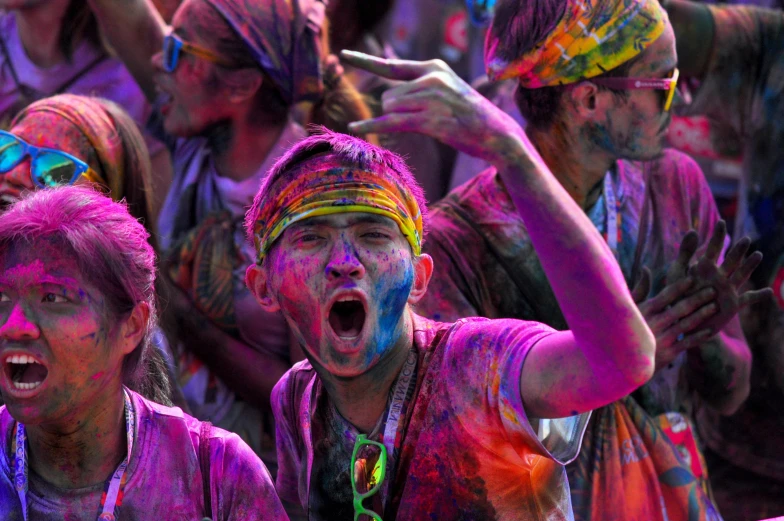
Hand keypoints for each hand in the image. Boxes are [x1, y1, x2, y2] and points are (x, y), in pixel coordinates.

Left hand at [340, 50, 527, 167]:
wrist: (497, 133)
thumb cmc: (469, 115)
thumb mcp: (447, 89)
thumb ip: (419, 86)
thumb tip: (387, 95)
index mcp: (434, 67)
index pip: (392, 65)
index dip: (366, 61)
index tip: (344, 54)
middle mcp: (431, 78)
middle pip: (389, 95)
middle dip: (394, 110)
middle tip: (421, 120)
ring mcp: (431, 99)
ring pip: (391, 108)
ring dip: (397, 120)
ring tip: (426, 124)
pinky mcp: (431, 120)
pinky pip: (392, 122)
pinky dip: (372, 125)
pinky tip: (355, 126)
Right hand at [631, 267, 717, 369]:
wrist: (622, 361)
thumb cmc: (624, 329)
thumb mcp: (629, 308)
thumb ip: (640, 289)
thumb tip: (647, 269)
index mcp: (644, 311)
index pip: (665, 295)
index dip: (680, 286)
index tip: (693, 278)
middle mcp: (654, 323)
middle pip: (680, 308)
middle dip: (698, 298)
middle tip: (713, 290)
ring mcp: (661, 339)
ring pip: (686, 324)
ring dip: (702, 314)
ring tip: (715, 306)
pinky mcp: (667, 353)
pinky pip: (687, 343)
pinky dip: (699, 336)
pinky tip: (711, 330)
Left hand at [681, 221, 772, 333]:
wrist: (681, 320)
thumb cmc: (676, 295)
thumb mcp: (677, 272)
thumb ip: (685, 253)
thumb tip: (693, 230)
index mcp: (705, 268)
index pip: (713, 249)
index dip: (717, 236)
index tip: (721, 222)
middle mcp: (719, 276)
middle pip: (731, 260)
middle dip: (738, 250)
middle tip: (745, 239)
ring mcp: (727, 289)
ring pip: (741, 275)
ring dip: (749, 265)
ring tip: (758, 254)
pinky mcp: (732, 304)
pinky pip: (748, 299)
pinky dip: (758, 295)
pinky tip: (769, 291)